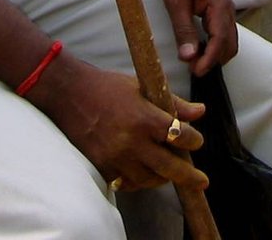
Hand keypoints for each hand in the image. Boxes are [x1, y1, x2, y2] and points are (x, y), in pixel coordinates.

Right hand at [30, 58, 206, 193]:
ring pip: (148, 180)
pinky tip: (145, 174)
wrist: (70, 94)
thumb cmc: (108, 87)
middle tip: (201, 182)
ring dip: (162, 178)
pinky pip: (126, 183)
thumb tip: (200, 112)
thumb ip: (173, 102)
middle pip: (169, 168)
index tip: (196, 141)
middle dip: (189, 176)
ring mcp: (115, 157)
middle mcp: (131, 141)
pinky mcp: (102, 166)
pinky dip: (138, 181)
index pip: (180, 137)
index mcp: (144, 118)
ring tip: (169, 173)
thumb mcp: (142, 86)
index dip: (194, 140)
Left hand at [155, 0, 237, 74]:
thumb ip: (184, 31)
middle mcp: (228, 9)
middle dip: (214, 60)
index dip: (209, 60)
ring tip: (193, 61)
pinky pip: (223, 34)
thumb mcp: (176, 3)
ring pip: (228, 41)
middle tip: (192, 69)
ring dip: (214, 54)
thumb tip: (188, 57)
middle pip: (230, 45)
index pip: (220, 41)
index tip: (196, 72)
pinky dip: (214, 46)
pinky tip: (199, 49)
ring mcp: (226, 10)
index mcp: (220, 6)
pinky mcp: (220, 11)